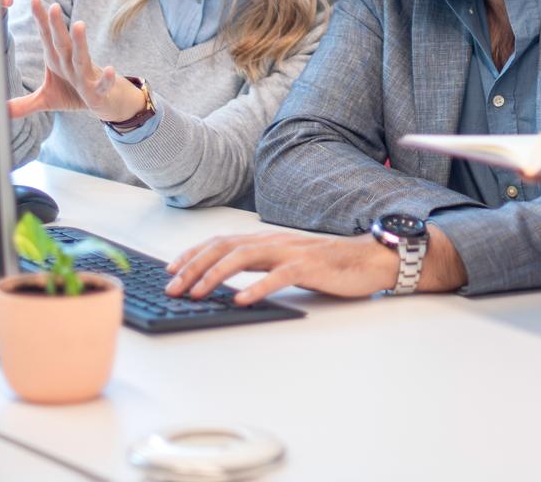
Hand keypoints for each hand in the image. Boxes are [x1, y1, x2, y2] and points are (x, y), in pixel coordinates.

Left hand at [6, 0, 147, 122]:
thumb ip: (26, 103)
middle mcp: (71, 64)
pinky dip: (107, 79)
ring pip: (82, 58)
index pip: (47, 37)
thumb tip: (2, 111)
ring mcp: (86, 76)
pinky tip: (111, 70)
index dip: (40, 20)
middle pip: (62, 43)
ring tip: (79, 24)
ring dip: (80, 42)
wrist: (106, 101)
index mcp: (58, 60)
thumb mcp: (47, 99)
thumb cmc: (75, 93)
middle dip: (56, 26)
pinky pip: (102, 85)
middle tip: (53, 6)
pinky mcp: (98, 92)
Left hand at [162, 231, 408, 305]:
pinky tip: (240, 299)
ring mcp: (292, 252)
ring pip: (245, 257)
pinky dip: (257, 286)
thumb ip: (261, 266)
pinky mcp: (310, 267)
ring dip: (216, 275)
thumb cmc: (329, 265)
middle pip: (225, 247)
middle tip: (172, 286)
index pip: (221, 242)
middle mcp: (274, 242)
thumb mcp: (288, 263)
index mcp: (267, 242)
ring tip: (197, 292)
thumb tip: (228, 279)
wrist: (370, 259)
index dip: (193, 254)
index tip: (170, 270)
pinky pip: (279, 276)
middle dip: (194, 266)